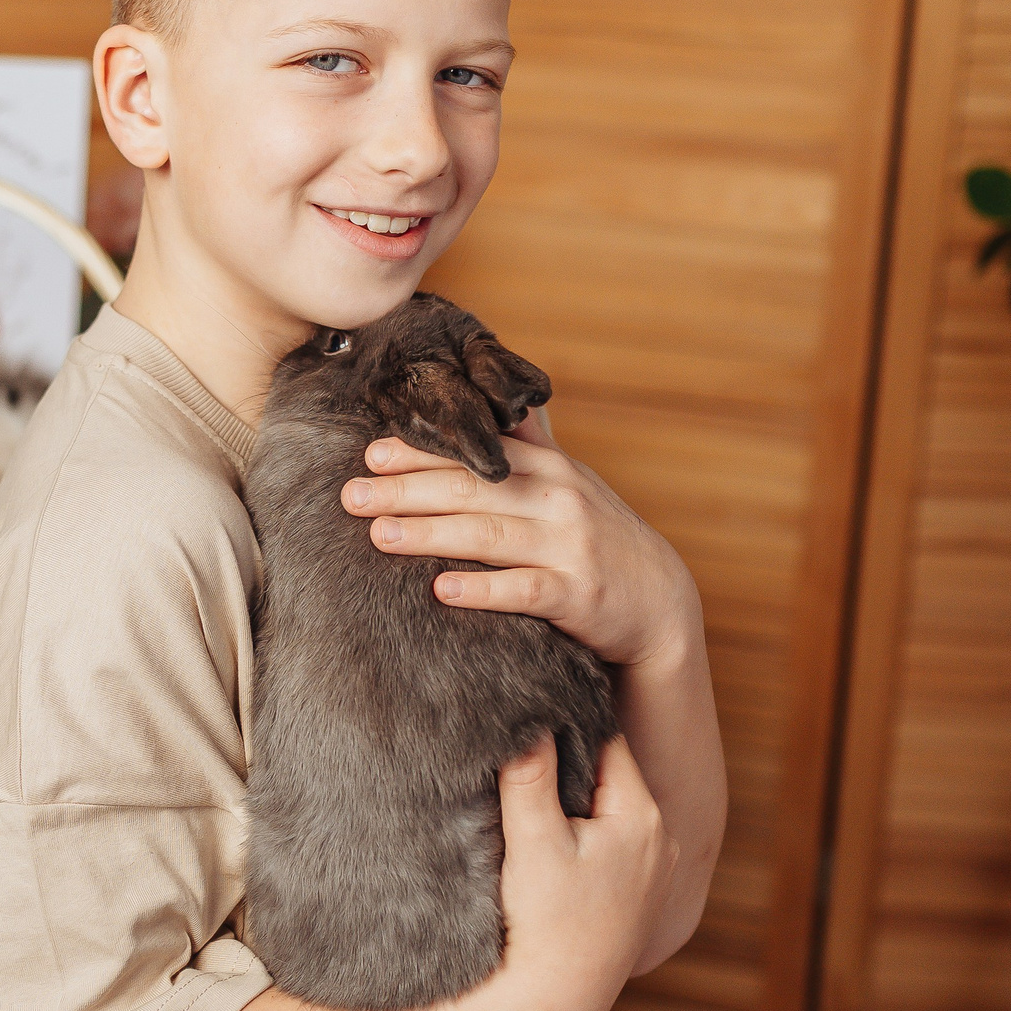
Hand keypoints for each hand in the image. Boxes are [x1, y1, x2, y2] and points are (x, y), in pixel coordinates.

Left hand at [341, 411, 698, 667]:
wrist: (658, 602)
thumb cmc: (596, 538)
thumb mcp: (567, 486)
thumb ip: (525, 451)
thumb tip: (480, 409)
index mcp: (548, 468)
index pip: (475, 452)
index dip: (422, 451)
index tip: (370, 454)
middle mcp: (558, 500)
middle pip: (471, 489)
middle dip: (407, 490)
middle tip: (352, 496)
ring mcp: (570, 547)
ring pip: (490, 536)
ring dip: (431, 534)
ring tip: (380, 536)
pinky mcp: (579, 595)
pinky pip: (525, 590)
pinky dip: (483, 589)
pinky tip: (442, 591)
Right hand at [493, 733, 676, 1010]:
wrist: (554, 1005)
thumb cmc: (545, 926)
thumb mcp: (533, 843)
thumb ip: (530, 776)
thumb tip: (528, 715)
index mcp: (642, 819)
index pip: (608, 743)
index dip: (570, 722)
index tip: (536, 707)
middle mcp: (662, 844)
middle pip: (613, 778)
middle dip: (574, 761)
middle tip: (530, 740)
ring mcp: (655, 875)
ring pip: (614, 813)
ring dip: (580, 801)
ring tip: (538, 793)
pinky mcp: (638, 902)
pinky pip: (615, 848)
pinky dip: (589, 836)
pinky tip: (558, 844)